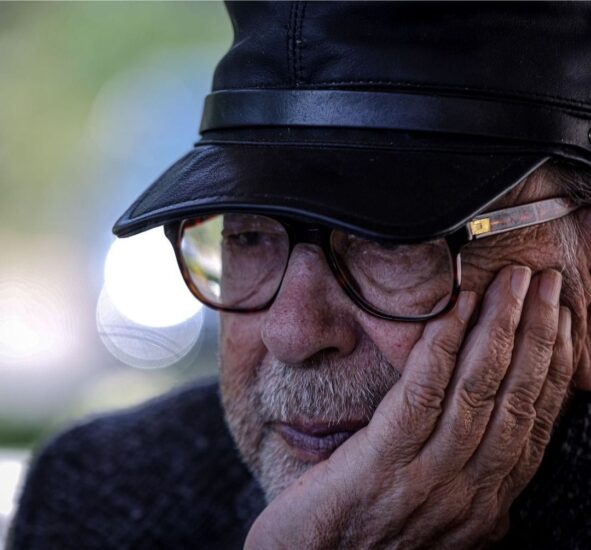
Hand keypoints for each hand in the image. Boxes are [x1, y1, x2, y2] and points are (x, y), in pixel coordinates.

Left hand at [244, 266, 573, 548]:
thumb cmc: (368, 535)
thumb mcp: (434, 513)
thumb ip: (465, 479)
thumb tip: (493, 445)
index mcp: (485, 501)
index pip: (534, 422)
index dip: (554, 366)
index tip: (561, 320)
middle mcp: (469, 492)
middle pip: (516, 398)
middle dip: (537, 334)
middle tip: (546, 283)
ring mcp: (427, 479)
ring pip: (479, 390)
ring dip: (500, 328)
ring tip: (512, 281)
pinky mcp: (381, 463)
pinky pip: (422, 392)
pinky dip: (444, 345)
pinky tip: (455, 306)